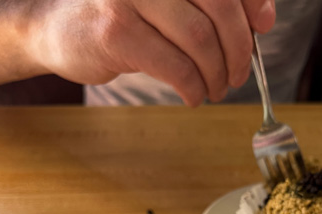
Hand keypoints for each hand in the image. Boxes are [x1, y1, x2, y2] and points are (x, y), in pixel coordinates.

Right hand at [5, 0, 275, 105]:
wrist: (58, 29)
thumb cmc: (124, 16)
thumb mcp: (170, 3)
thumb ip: (211, 5)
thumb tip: (262, 19)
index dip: (251, 3)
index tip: (263, 28)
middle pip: (218, 6)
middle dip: (238, 47)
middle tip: (239, 74)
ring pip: (199, 39)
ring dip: (217, 73)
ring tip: (217, 88)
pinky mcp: (117, 32)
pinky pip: (176, 66)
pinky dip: (194, 87)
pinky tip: (194, 96)